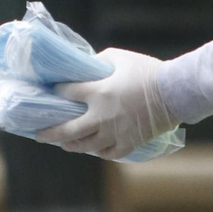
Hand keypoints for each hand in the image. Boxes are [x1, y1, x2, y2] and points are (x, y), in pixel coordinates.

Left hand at [35, 48, 176, 160]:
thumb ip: (99, 62)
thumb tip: (87, 67)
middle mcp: (101, 116)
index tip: (54, 91)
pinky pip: (107, 153)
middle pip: (67, 130)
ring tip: (63, 143)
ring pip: (85, 145)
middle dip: (49, 132)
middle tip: (38, 134)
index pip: (67, 93)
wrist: (174, 92)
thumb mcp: (120, 57)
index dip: (58, 91)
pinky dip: (98, 151)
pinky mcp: (128, 143)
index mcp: (98, 92)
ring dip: (70, 144)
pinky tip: (93, 148)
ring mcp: (114, 133)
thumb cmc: (147, 71)